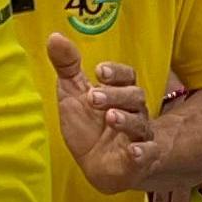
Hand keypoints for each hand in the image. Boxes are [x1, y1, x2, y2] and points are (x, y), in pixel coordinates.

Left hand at [50, 34, 155, 196]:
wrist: (97, 165)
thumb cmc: (88, 125)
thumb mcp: (72, 93)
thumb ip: (66, 66)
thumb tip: (54, 36)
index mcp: (119, 93)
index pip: (127, 76)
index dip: (115, 72)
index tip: (99, 71)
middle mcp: (133, 112)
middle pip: (135, 96)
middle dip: (115, 94)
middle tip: (93, 97)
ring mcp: (138, 136)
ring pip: (140, 124)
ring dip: (126, 119)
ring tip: (110, 117)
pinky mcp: (139, 161)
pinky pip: (147, 154)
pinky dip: (142, 152)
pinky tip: (133, 151)